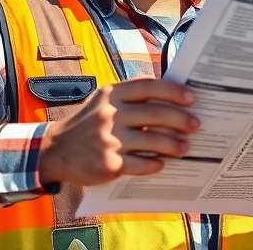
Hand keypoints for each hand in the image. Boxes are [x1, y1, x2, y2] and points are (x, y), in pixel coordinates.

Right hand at [38, 78, 199, 185]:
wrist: (56, 150)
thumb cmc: (88, 123)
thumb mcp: (103, 100)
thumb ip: (130, 95)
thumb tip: (170, 94)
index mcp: (111, 94)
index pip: (148, 87)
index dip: (173, 91)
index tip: (191, 98)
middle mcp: (110, 114)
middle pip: (155, 114)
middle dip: (180, 120)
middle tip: (195, 125)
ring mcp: (109, 140)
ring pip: (153, 141)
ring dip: (174, 145)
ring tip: (185, 147)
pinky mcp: (109, 164)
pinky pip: (142, 164)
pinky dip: (155, 164)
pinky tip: (162, 163)